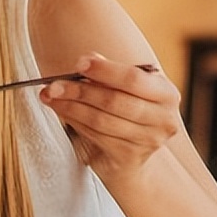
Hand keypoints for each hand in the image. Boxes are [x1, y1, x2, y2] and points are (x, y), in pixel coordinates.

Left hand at [39, 54, 181, 184]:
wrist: (132, 158)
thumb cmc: (127, 113)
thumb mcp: (126, 90)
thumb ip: (111, 74)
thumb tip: (90, 58)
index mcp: (166, 94)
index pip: (134, 79)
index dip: (105, 70)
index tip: (79, 63)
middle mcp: (163, 120)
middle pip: (114, 100)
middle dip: (80, 90)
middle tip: (53, 84)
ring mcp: (148, 141)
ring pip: (100, 119)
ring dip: (70, 106)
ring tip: (50, 96)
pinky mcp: (129, 157)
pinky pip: (95, 135)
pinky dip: (74, 121)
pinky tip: (60, 111)